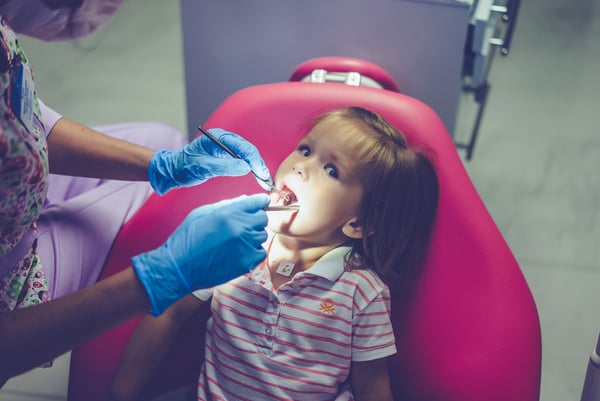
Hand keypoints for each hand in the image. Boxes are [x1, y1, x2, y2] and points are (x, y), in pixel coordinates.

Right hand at [131, 194, 268, 315]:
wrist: (179, 267)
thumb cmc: (186, 239)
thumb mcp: (202, 213)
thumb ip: (227, 205)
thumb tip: (245, 200)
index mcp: (229, 213)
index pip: (258, 201)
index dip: (260, 201)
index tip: (261, 203)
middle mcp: (240, 228)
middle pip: (263, 219)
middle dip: (254, 219)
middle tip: (241, 225)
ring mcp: (245, 246)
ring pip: (262, 236)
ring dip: (252, 236)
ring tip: (235, 241)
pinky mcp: (246, 263)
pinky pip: (260, 252)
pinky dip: (253, 252)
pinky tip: (239, 252)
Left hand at [148, 128, 271, 194]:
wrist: (174, 170)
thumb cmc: (183, 166)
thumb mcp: (203, 167)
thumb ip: (224, 166)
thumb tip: (245, 167)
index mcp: (218, 138)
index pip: (242, 146)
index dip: (254, 160)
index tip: (260, 173)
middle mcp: (224, 140)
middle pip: (248, 150)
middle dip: (258, 164)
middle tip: (265, 179)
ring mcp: (226, 148)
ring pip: (247, 156)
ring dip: (257, 167)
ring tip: (264, 180)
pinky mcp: (226, 157)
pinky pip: (243, 161)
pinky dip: (251, 169)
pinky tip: (256, 177)